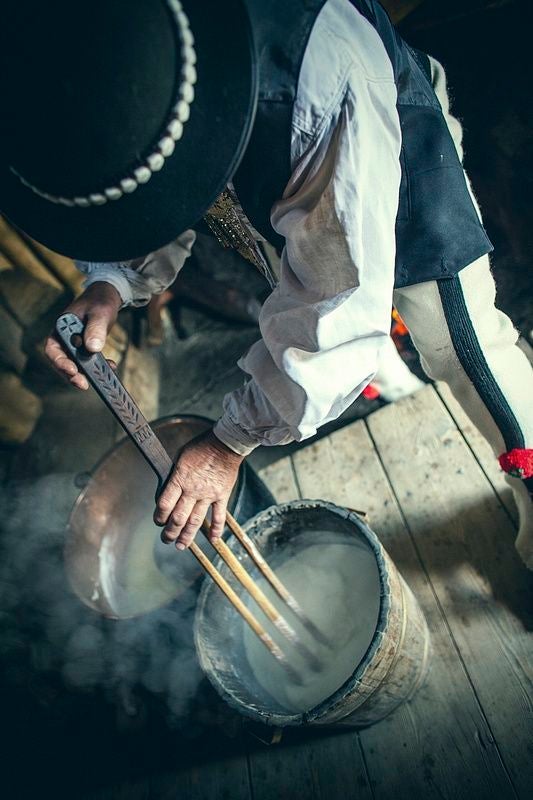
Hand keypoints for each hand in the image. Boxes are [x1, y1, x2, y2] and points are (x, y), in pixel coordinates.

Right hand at [44, 282, 121, 389]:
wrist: (107, 298)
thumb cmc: (100, 301)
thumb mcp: (100, 312)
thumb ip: (95, 328)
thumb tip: (92, 348)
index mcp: (62, 327)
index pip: (53, 349)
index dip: (60, 362)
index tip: (72, 370)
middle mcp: (66, 338)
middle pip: (62, 361)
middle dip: (72, 374)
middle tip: (83, 384)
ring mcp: (76, 344)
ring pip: (76, 364)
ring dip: (85, 374)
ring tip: (97, 381)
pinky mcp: (86, 348)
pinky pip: (89, 362)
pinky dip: (98, 367)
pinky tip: (110, 368)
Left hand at [154, 430, 243, 549]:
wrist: (225, 444)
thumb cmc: (200, 447)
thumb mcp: (179, 458)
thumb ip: (173, 476)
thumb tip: (166, 491)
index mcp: (180, 479)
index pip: (165, 504)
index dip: (159, 517)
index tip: (158, 522)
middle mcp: (193, 490)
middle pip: (179, 517)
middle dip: (170, 532)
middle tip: (166, 540)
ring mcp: (208, 495)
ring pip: (196, 521)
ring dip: (187, 536)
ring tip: (181, 546)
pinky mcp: (222, 495)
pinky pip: (219, 516)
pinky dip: (217, 529)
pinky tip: (214, 540)